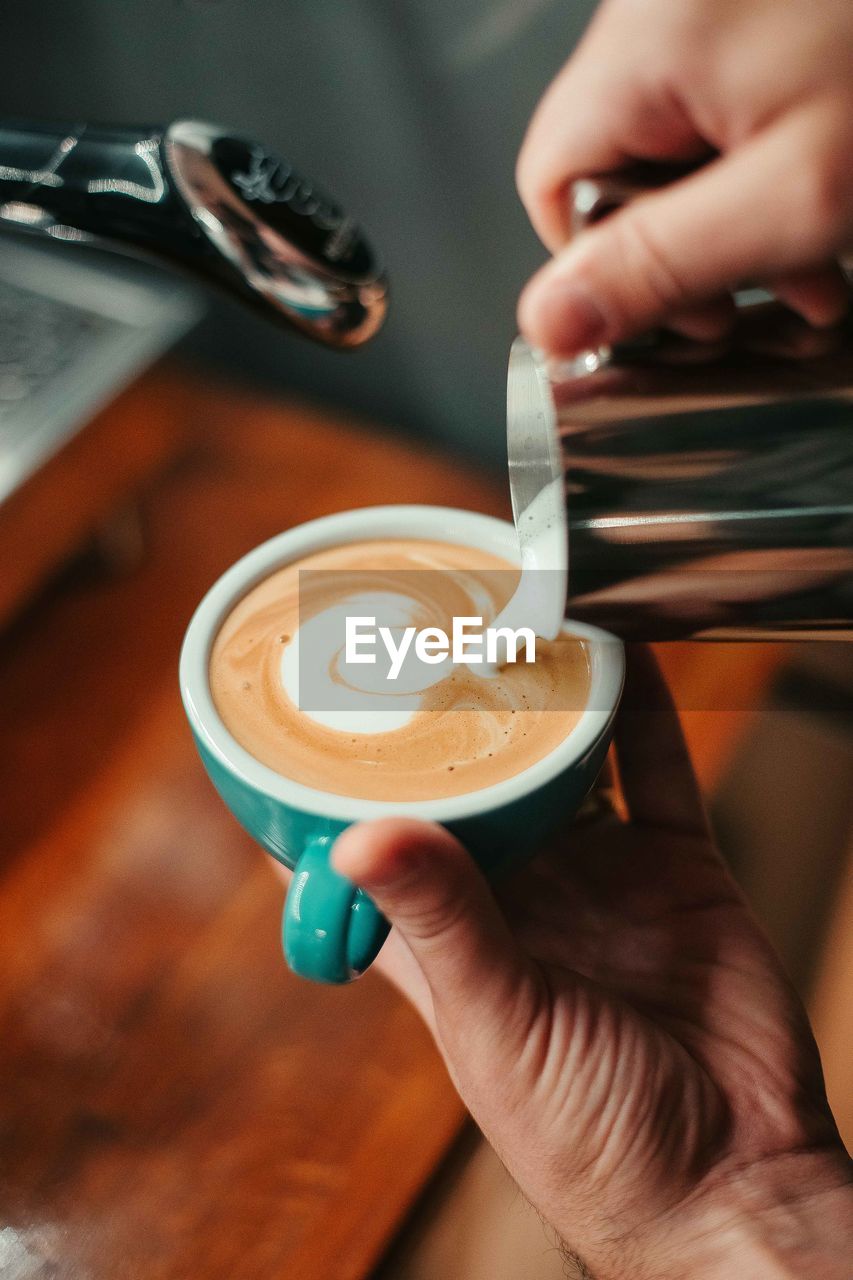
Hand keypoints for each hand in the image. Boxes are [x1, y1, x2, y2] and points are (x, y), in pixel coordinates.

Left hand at [331, 647, 851, 1277]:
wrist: (734, 1178)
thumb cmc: (596, 1143)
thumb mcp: (499, 1026)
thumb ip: (444, 923)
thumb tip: (359, 838)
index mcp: (448, 944)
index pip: (372, 857)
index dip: (336, 798)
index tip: (303, 727)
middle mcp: (518, 899)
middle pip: (471, 790)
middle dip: (447, 725)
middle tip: (420, 640)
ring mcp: (598, 876)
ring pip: (558, 766)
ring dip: (539, 705)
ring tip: (513, 627)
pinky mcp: (675, 866)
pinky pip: (655, 772)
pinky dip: (638, 712)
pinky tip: (617, 653)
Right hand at [516, 0, 852, 355]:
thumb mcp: (793, 195)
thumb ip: (661, 265)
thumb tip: (544, 325)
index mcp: (647, 47)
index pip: (551, 180)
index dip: (601, 265)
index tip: (682, 307)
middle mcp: (666, 13)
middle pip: (619, 166)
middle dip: (688, 252)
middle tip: (764, 297)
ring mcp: (719, 11)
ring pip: (686, 147)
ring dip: (742, 222)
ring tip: (817, 261)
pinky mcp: (767, 19)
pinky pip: (736, 111)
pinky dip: (773, 169)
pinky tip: (828, 200)